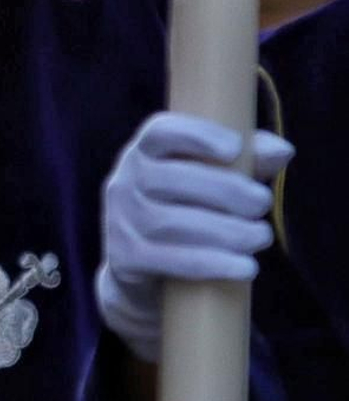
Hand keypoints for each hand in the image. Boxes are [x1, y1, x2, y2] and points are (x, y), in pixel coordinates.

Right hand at [98, 112, 292, 361]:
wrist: (141, 267)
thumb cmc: (186, 209)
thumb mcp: (213, 178)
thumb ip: (247, 159)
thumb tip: (281, 151)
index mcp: (144, 153)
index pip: (160, 133)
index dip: (197, 136)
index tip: (235, 148)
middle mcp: (124, 182)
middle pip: (172, 180)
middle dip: (227, 192)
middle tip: (262, 204)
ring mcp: (119, 221)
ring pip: (171, 223)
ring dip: (226, 231)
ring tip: (261, 237)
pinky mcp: (124, 259)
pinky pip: (169, 260)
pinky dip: (211, 263)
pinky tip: (244, 267)